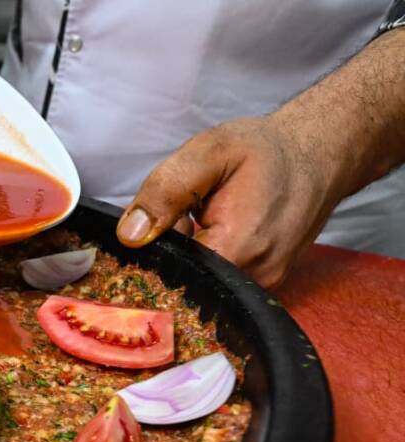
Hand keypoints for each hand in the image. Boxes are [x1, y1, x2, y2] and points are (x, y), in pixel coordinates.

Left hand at [115, 116, 343, 288]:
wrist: (319, 152)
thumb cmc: (265, 150)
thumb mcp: (209, 153)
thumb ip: (165, 191)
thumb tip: (131, 235)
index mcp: (238, 249)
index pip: (171, 272)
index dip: (160, 248)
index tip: (173, 218)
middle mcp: (255, 277)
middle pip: (186, 280)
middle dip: (177, 249)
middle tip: (194, 211)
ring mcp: (264, 284)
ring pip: (203, 279)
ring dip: (194, 252)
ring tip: (210, 216)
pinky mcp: (267, 282)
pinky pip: (223, 277)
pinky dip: (212, 255)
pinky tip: (221, 228)